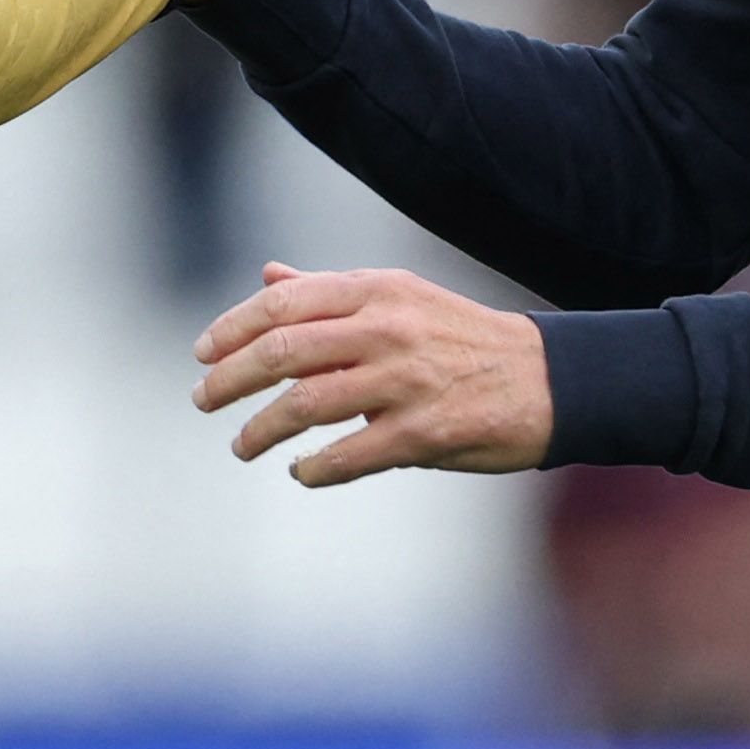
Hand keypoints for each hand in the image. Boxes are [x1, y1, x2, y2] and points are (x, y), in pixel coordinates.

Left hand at [191, 262, 551, 485]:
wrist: (547, 379)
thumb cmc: (459, 338)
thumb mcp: (399, 298)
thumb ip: (330, 292)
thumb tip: (267, 277)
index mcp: (376, 289)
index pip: (281, 304)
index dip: (231, 329)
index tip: (203, 354)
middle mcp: (387, 328)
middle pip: (281, 353)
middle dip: (229, 380)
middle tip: (202, 400)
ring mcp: (404, 381)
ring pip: (304, 406)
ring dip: (260, 430)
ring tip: (243, 445)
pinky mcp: (423, 432)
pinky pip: (346, 455)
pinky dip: (311, 469)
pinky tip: (299, 471)